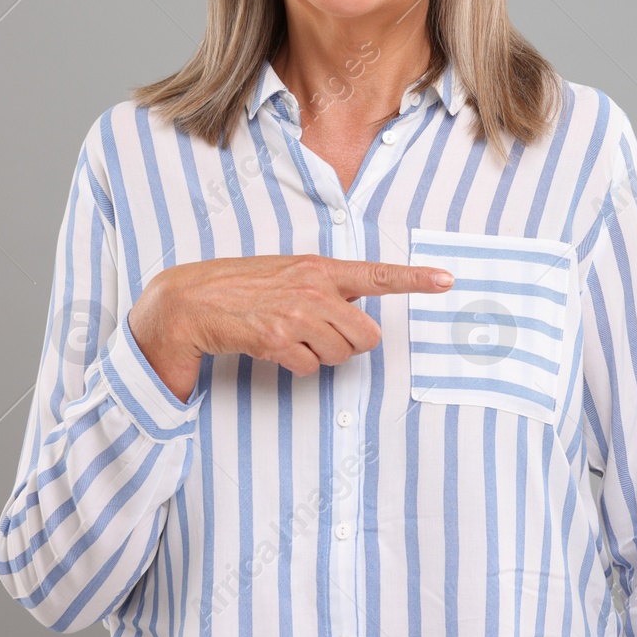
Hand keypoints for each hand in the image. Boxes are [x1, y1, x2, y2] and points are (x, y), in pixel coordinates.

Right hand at [127, 254, 454, 402]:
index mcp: (320, 268)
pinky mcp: (276, 339)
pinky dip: (297, 367)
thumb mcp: (289, 276)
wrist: (188, 301)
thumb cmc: (243, 289)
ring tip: (290, 339)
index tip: (448, 280)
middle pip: (367, 335)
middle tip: (318, 336)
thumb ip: (326, 288)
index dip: (416, 280)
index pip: (378, 274)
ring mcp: (295, 313)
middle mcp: (313, 288)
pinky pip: (311, 368)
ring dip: (320, 357)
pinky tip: (273, 350)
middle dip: (349, 345)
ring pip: (341, 355)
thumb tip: (358, 312)